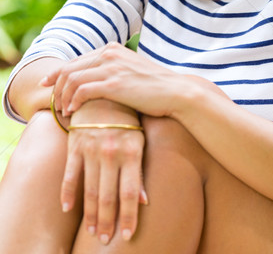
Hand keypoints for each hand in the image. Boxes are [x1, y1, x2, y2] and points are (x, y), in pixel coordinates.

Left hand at [42, 42, 183, 117]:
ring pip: (72, 79)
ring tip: (63, 110)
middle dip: (56, 85)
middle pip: (69, 68)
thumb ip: (113, 71)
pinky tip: (73, 112)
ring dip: (63, 96)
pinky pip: (82, 91)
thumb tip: (96, 82)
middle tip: (51, 102)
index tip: (48, 85)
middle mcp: (109, 54)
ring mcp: (112, 67)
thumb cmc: (155, 87)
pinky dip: (73, 101)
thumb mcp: (131, 72)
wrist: (176, 92)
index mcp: (112, 49)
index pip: (77, 60)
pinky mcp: (114, 84)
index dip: (58, 73)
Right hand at [61, 99, 145, 243]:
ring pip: (89, 190)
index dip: (128, 216)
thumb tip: (145, 201)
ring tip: (93, 232)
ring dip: (90, 214)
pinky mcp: (75, 144)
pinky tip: (67, 210)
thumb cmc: (127, 119)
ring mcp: (92, 148)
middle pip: (108, 195)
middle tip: (106, 240)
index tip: (127, 236)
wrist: (104, 92)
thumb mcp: (139, 140)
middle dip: (108, 221)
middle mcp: (112, 151)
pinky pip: (70, 174)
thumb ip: (139, 170)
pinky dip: (68, 193)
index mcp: (131, 151)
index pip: (130, 192)